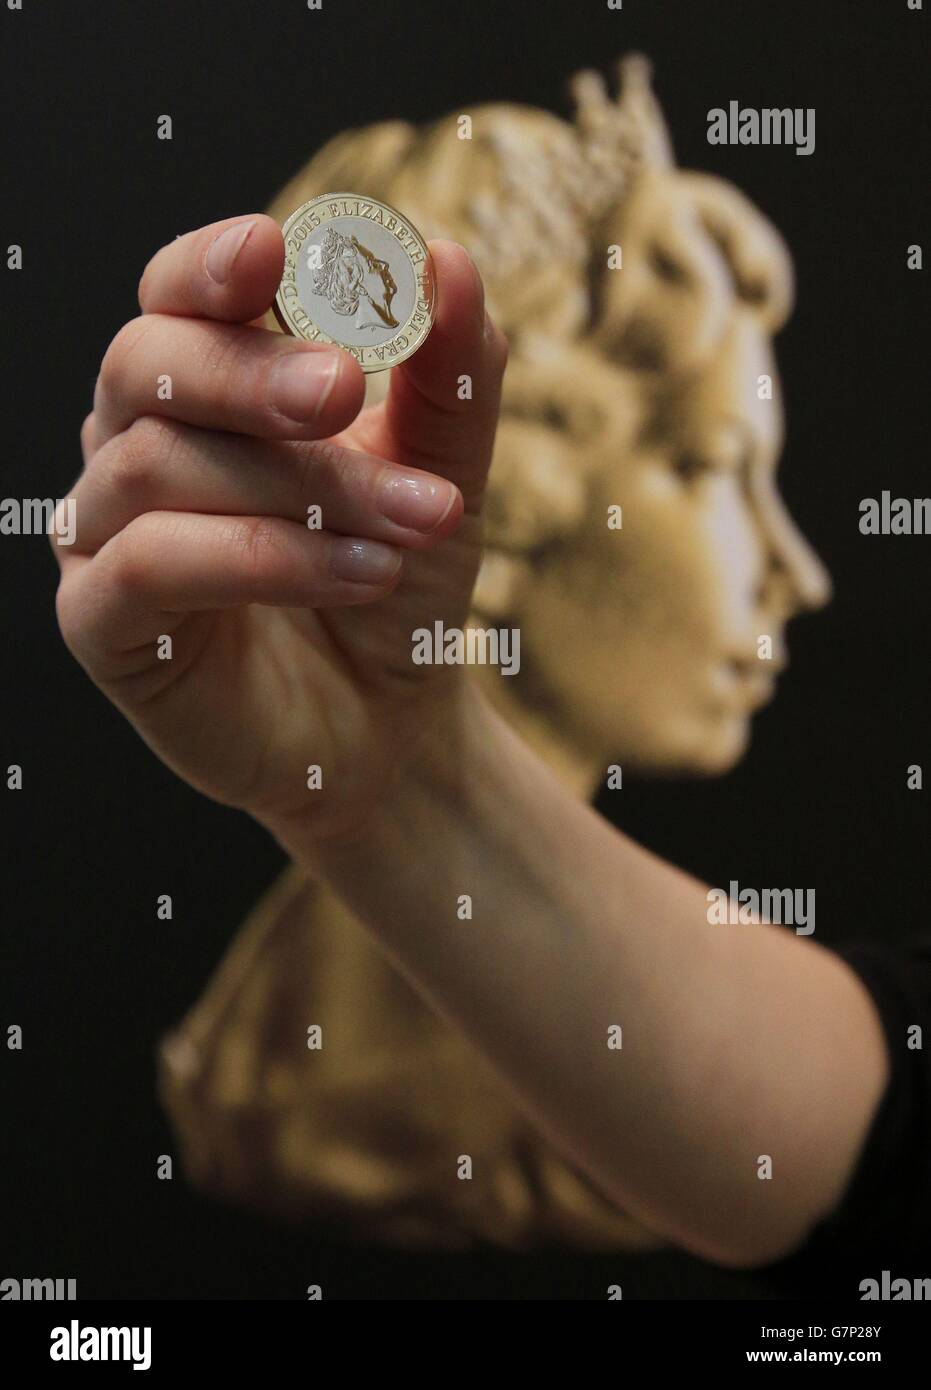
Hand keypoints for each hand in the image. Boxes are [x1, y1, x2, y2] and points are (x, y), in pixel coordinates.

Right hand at [52, 214, 507, 846]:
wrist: (390, 721)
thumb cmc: (397, 584)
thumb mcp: (443, 472)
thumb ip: (449, 375)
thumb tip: (448, 259)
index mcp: (201, 390)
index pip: (174, 298)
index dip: (210, 266)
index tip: (275, 248)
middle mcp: (133, 446)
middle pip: (145, 364)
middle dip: (251, 372)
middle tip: (345, 388)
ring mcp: (103, 534)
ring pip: (159, 466)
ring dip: (300, 487)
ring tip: (416, 519)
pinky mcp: (100, 622)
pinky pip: (151, 565)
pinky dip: (261, 559)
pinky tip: (361, 574)